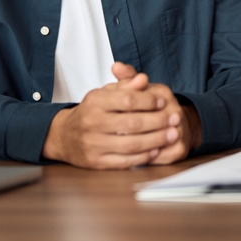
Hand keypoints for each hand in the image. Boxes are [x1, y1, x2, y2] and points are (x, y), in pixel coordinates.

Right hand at [41, 66, 180, 168]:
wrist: (64, 136)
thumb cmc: (91, 112)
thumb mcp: (104, 93)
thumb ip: (125, 85)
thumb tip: (144, 79)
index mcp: (95, 101)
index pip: (127, 99)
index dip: (148, 101)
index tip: (163, 101)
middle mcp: (92, 122)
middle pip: (132, 123)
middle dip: (158, 121)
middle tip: (176, 118)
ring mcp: (93, 144)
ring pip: (131, 144)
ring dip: (156, 140)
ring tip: (172, 134)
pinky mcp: (96, 162)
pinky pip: (124, 161)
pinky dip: (142, 156)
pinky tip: (156, 150)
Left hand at [112, 63, 202, 164]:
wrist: (176, 123)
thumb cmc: (151, 106)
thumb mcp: (138, 90)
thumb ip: (127, 79)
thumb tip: (116, 66)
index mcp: (163, 93)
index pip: (135, 101)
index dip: (118, 110)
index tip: (102, 116)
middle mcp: (175, 111)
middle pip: (142, 122)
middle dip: (120, 130)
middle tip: (102, 134)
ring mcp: (179, 131)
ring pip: (151, 142)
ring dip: (129, 146)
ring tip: (111, 147)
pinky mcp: (180, 150)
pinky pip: (158, 157)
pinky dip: (142, 158)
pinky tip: (126, 158)